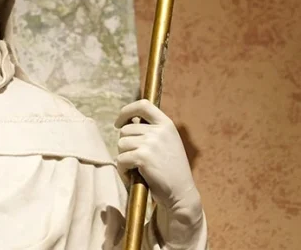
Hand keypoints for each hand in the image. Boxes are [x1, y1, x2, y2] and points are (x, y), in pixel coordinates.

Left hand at [115, 100, 201, 220]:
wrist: (181, 194)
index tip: (119, 122)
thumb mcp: (167, 143)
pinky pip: (121, 159)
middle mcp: (159, 131)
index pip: (143, 105)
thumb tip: (126, 122)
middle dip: (125, 146)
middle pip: (125, 130)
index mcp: (166, 124)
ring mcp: (151, 143)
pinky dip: (123, 170)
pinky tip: (134, 177)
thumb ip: (152, 131)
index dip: (126, 111)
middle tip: (135, 161)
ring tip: (136, 169)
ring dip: (124, 158)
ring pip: (121, 144)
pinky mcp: (143, 157)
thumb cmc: (170, 170)